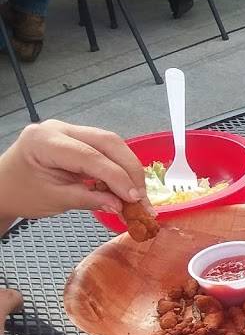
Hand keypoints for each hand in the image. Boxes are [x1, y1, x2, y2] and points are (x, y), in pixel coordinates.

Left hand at [0, 121, 147, 219]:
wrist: (4, 187)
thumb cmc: (21, 193)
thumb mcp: (55, 200)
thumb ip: (90, 200)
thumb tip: (121, 205)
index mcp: (45, 141)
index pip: (91, 157)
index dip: (118, 178)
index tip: (134, 199)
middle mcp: (59, 129)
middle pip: (108, 142)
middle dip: (130, 170)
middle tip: (142, 197)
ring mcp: (69, 130)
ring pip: (112, 144)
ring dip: (128, 169)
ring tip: (136, 194)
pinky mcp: (78, 138)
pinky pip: (106, 149)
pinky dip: (119, 168)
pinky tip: (124, 186)